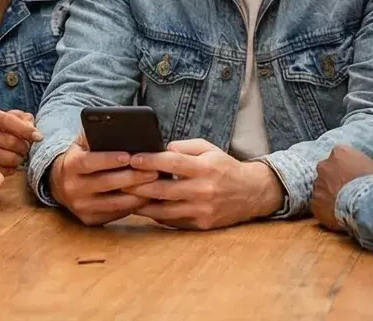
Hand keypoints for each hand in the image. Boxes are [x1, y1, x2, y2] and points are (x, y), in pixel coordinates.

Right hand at [0, 109, 40, 170]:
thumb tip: (34, 133)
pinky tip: (12, 164)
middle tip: (26, 148)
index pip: (8, 120)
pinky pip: (2, 170)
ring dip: (19, 158)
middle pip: (10, 141)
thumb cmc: (5, 129)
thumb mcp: (15, 119)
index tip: (39, 137)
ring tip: (20, 156)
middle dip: (24, 146)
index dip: (26, 129)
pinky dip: (12, 168)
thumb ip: (25, 120)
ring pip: (8, 158)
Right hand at [49, 133, 158, 225]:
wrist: (61, 183)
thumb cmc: (81, 157)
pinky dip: (132, 206)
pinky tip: (147, 198)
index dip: (109, 159)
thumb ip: (97, 135)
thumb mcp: (82, 143)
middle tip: (154, 171)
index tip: (129, 156)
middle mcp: (72, 188)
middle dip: (132, 177)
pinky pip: (115, 214)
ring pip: (113, 203)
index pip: (89, 162)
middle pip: (105, 183)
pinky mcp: (89, 220)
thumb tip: (123, 130)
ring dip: (137, 195)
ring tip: (156, 185)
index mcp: (70, 165)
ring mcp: (80, 207)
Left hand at [127, 139, 283, 230]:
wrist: (252, 193)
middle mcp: (203, 190)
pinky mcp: (201, 225)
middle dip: (138, 185)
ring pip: (164, 210)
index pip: (173, 163)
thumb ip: (185, 147)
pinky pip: (172, 222)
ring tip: (125, 197)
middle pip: (163, 190)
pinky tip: (144, 208)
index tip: (132, 158)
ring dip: (142, 204)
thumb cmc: (225, 168)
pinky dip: (156, 215)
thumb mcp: (209, 149)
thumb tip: (161, 149)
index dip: (151, 161)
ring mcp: (202, 210)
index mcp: (205, 168)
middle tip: (120, 180)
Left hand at [311, 146, 372, 231]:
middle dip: (336, 178)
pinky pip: (319, 205)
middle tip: (350, 189)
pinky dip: (326, 209)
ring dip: (331, 193)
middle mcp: (324, 165)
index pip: (342, 155)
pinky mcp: (314, 203)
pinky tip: (338, 214)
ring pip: (322, 188)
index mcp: (340, 152)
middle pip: (328, 170)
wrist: (365, 206)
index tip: (357, 174)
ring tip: (345, 203)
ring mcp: (317, 184)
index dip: (350, 165)